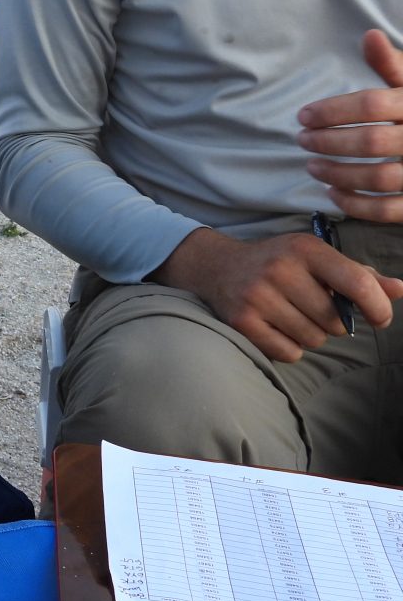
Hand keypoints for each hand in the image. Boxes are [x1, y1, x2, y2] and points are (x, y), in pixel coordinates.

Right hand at [156, 227, 402, 361]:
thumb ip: (359, 275)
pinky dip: (290, 347)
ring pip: (313, 339)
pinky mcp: (241, 320)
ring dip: (311, 335)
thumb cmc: (279, 263)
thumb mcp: (316, 258)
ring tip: (293, 317)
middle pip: (335, 320)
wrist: (217, 267)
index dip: (377, 307)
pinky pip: (289, 352)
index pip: (356, 282)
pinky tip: (276, 328)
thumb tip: (400, 290)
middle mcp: (280, 269)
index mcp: (305, 249)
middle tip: (314, 310)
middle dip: (333, 323)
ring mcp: (257, 296)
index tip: (380, 319)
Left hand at [299, 29, 402, 222]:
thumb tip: (369, 35)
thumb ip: (393, 65)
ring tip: (311, 165)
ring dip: (337, 174)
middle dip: (329, 142)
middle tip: (301, 140)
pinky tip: (332, 192)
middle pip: (371, 142)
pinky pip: (389, 211)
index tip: (303, 116)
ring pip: (379, 178)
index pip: (371, 104)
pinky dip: (355, 205)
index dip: (332, 110)